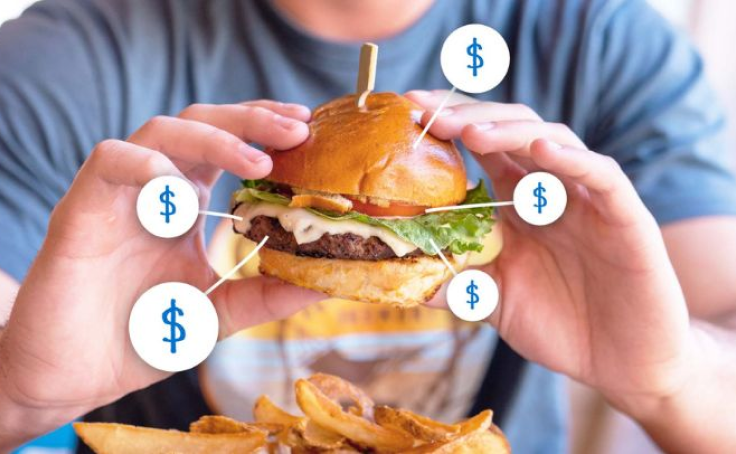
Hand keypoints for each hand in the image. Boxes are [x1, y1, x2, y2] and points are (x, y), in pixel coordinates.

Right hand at [0, 101, 322, 447]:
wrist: (74, 373)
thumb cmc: (140, 335)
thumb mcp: (217, 312)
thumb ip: (263, 296)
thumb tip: (321, 283)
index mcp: (185, 201)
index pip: (227, 142)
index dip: (265, 128)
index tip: (307, 126)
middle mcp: (155, 187)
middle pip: (201, 121)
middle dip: (252, 119)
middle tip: (297, 127)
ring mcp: (119, 193)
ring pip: (162, 130)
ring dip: (214, 138)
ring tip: (258, 162)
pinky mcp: (82, 208)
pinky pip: (111, 161)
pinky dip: (149, 166)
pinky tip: (180, 190)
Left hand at [406, 90, 693, 416]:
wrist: (621, 363)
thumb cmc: (561, 325)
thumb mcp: (495, 300)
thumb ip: (456, 283)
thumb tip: (400, 279)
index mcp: (518, 202)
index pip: (483, 147)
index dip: (449, 125)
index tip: (408, 113)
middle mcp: (551, 190)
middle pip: (512, 131)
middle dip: (470, 117)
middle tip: (430, 115)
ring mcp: (589, 200)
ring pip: (554, 141)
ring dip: (511, 131)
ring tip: (472, 132)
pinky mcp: (626, 218)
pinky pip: (602, 176)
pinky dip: (574, 159)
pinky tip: (542, 150)